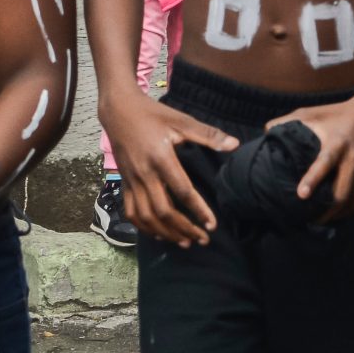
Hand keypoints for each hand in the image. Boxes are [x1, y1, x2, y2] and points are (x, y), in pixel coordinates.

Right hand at [103, 91, 237, 246]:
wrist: (118, 110)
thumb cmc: (153, 114)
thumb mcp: (181, 120)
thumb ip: (208, 134)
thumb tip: (235, 145)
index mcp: (161, 158)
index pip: (182, 191)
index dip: (198, 210)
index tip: (212, 225)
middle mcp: (144, 174)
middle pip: (163, 211)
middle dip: (184, 229)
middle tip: (202, 239)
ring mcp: (131, 181)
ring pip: (146, 217)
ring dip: (165, 233)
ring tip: (184, 242)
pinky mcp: (123, 183)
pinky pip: (131, 212)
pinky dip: (144, 228)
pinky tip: (158, 235)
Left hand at [277, 93, 353, 224]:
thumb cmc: (336, 115)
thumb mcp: (312, 113)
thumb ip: (288, 121)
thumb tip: (265, 132)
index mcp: (337, 143)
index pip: (324, 164)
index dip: (312, 180)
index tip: (301, 195)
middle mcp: (353, 159)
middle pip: (341, 193)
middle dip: (324, 212)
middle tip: (306, 220)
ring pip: (350, 203)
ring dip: (333, 216)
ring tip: (317, 221)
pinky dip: (345, 212)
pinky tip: (333, 215)